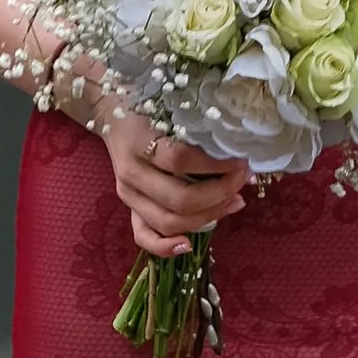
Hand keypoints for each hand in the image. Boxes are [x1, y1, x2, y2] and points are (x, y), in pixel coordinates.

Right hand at [95, 107, 250, 257]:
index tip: (242, 160)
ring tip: (234, 201)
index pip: (181, 161)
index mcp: (140, 144)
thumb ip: (200, 136)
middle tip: (243, 180)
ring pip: (168, 221)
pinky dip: (165, 247)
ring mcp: (129, 195)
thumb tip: (243, 160)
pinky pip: (143, 236)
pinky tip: (188, 246)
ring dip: (208, 216)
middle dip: (220, 193)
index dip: (216, 165)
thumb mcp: (172, 114)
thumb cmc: (150, 111)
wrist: (113, 115)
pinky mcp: (129, 208)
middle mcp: (132, 174)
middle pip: (179, 198)